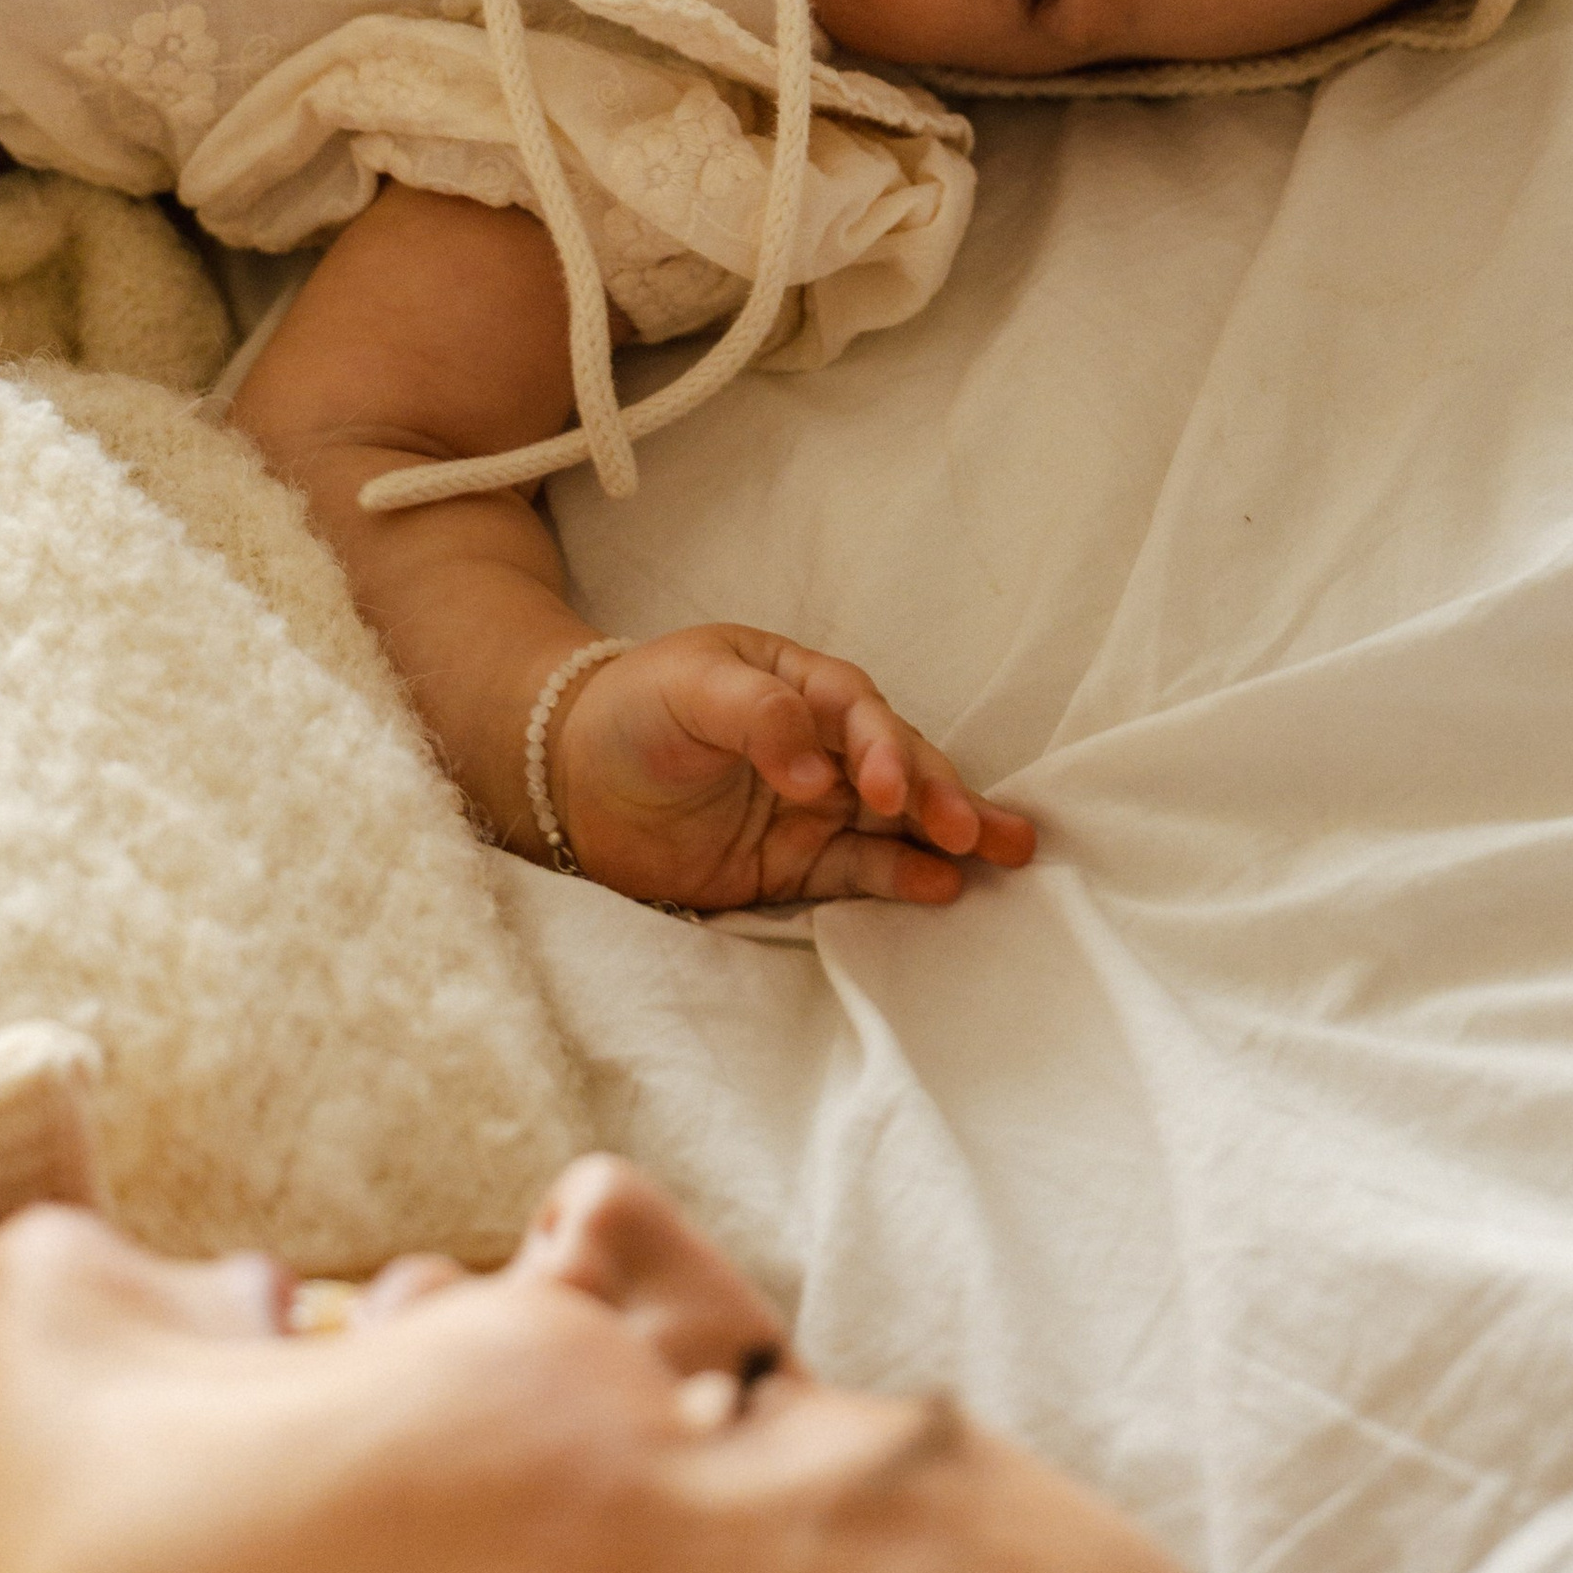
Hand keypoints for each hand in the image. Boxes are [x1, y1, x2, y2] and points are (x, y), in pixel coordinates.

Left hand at [546, 628, 1036, 910]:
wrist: (566, 778)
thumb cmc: (631, 709)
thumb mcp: (689, 688)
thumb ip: (759, 716)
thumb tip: (820, 775)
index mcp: (800, 685)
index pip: (859, 713)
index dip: (883, 749)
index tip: (887, 790)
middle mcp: (819, 745)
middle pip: (897, 766)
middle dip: (941, 796)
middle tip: (979, 831)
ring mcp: (811, 807)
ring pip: (894, 822)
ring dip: (948, 836)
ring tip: (1006, 855)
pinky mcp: (791, 864)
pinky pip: (854, 872)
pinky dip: (898, 880)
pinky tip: (940, 888)